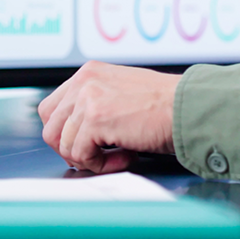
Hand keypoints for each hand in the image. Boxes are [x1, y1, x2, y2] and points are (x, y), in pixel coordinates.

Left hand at [37, 61, 178, 173]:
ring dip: (89, 158)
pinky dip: (101, 165)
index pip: (52, 108)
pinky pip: (80, 155)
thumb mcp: (121, 92)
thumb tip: (76, 133)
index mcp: (89, 73)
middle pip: (50, 127)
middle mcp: (84, 81)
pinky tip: (125, 156)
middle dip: (71, 148)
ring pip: (63, 144)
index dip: (66, 133)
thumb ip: (96, 103)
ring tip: (118, 155)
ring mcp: (87, 99)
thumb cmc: (166, 105)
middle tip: (97, 154)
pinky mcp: (94, 119)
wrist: (189, 107)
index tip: (86, 144)